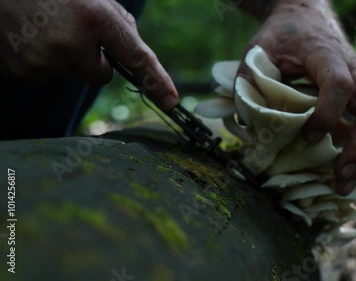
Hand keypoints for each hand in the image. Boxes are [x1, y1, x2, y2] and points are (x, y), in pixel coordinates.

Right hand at [0, 0, 176, 110]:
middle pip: (100, 76)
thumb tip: (132, 52)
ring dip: (66, 59)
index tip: (171, 101)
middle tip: (71, 32)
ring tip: (45, 30)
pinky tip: (30, 38)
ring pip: (73, 76)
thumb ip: (116, 21)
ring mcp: (45, 60)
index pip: (137, 57)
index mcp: (95, 17)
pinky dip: (43, 62)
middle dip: (92, 60)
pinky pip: (47, 77)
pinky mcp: (23, 71)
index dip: (156, 81)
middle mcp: (72, 42)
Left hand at [237, 0, 355, 194]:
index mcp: (326, 55)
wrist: (306, 17)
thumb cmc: (283, 34)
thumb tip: (248, 125)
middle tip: (339, 177)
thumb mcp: (259, 48)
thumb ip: (250, 79)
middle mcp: (354, 70)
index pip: (339, 84)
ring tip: (346, 188)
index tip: (308, 136)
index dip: (328, 113)